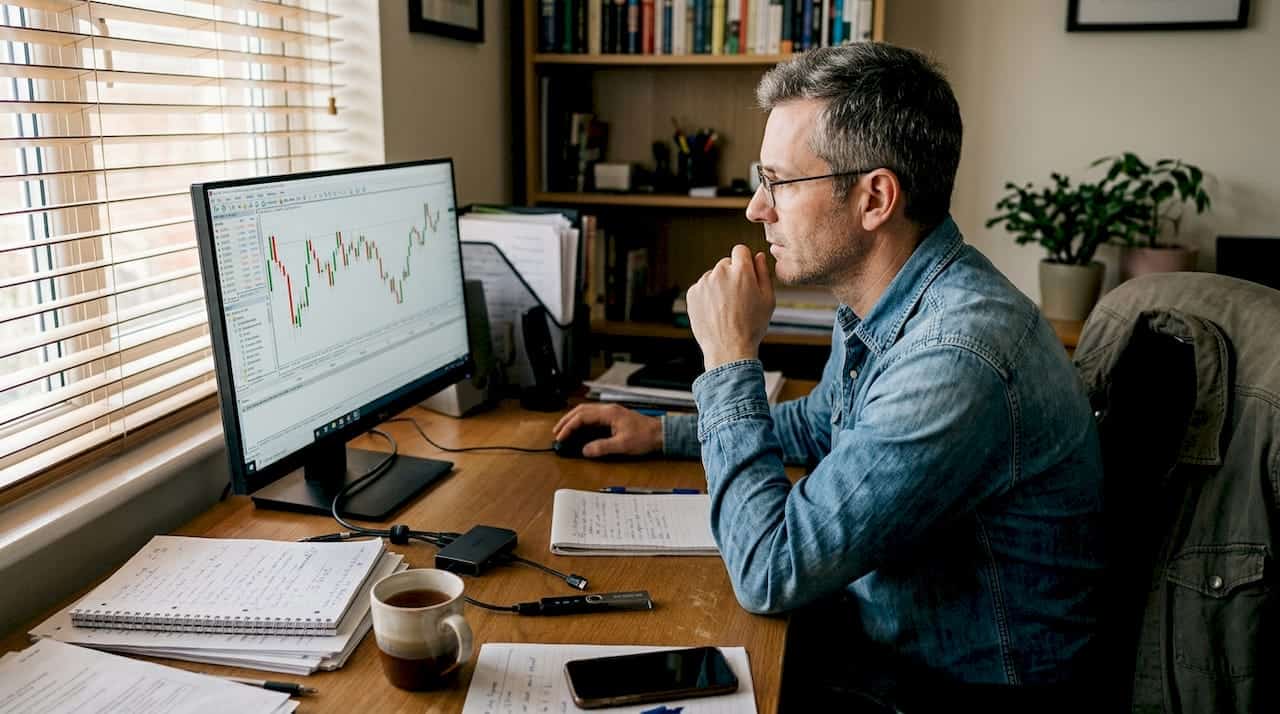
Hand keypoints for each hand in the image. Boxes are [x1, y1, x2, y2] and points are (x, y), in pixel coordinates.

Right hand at [553, 404, 662, 457]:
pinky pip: (593, 417)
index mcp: (609, 413)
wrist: (660, 434)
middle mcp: (608, 410)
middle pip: (581, 411)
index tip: (561, 436)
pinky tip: (579, 430)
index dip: (569, 427)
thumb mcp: (623, 445)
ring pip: (586, 412)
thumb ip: (602, 447)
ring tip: (564, 430)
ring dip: (574, 420)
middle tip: (557, 432)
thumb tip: (585, 450)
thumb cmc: (645, 437)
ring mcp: (611, 413)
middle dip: (567, 421)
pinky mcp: (613, 418)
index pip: (582, 417)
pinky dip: (582, 423)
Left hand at [686, 244, 774, 370]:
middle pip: (726, 264)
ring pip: (713, 276)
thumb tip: (759, 256)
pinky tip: (715, 312)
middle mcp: (720, 272)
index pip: (740, 250)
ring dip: (718, 286)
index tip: (746, 275)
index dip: (744, 262)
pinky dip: (707, 296)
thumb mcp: (768, 299)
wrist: (728, 348)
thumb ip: (763, 273)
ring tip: (726, 309)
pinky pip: (701, 288)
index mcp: (741, 271)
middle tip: (738, 298)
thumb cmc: (752, 326)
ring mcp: (704, 282)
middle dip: (732, 275)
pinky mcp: (692, 293)